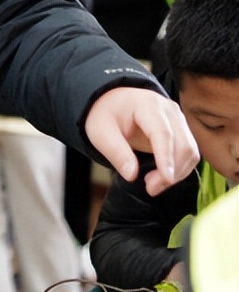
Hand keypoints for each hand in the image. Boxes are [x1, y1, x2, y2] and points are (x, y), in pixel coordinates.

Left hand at [84, 87, 198, 195]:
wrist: (113, 103)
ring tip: (152, 184)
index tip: (165, 179)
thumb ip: (115, 152)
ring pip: (190, 151)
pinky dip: (179, 169)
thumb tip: (131, 175)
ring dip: (177, 173)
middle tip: (150, 188)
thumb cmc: (106, 115)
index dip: (166, 157)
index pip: (162, 133)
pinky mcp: (182, 129)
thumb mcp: (100, 132)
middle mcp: (168, 110)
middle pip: (182, 144)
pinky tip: (161, 176)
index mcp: (146, 104)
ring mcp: (178, 118)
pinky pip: (189, 153)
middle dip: (172, 171)